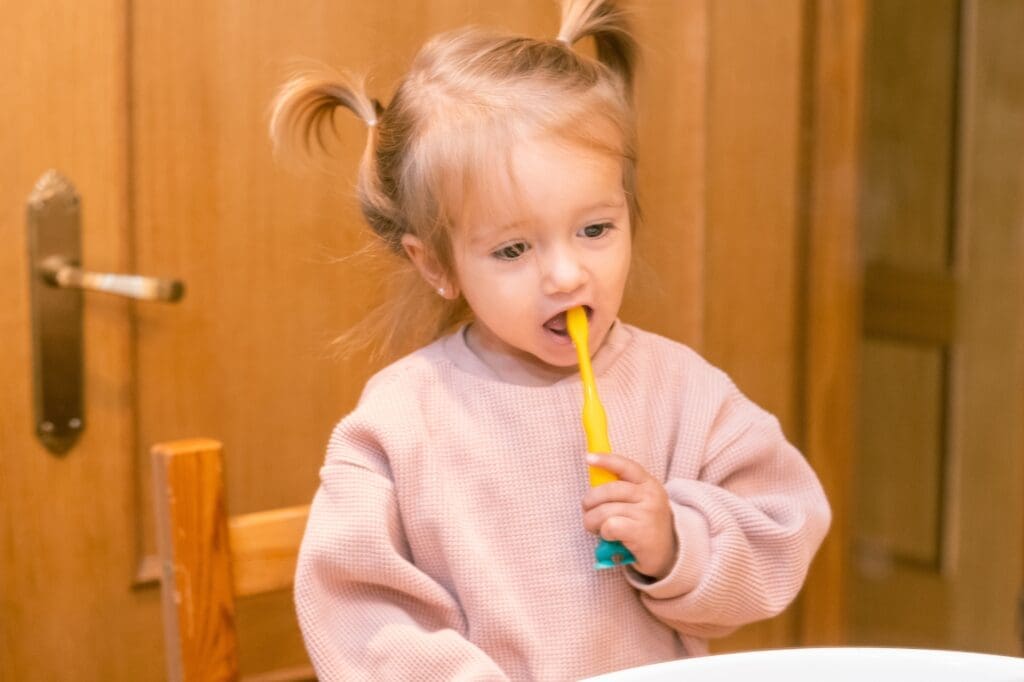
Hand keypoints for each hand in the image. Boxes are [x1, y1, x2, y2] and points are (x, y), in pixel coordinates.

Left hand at [581, 453, 677, 578]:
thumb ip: (622, 491)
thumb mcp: (640, 502)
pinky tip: (609, 537)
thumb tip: (594, 480)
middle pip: (609, 490)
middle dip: (590, 501)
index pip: (626, 466)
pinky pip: (610, 526)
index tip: (589, 458)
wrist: (668, 555)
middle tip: (587, 511)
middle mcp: (650, 495)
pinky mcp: (641, 532)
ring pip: (605, 510)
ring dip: (592, 521)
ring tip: (595, 528)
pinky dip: (604, 532)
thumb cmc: (645, 525)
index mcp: (649, 484)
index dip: (606, 460)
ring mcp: (647, 513)